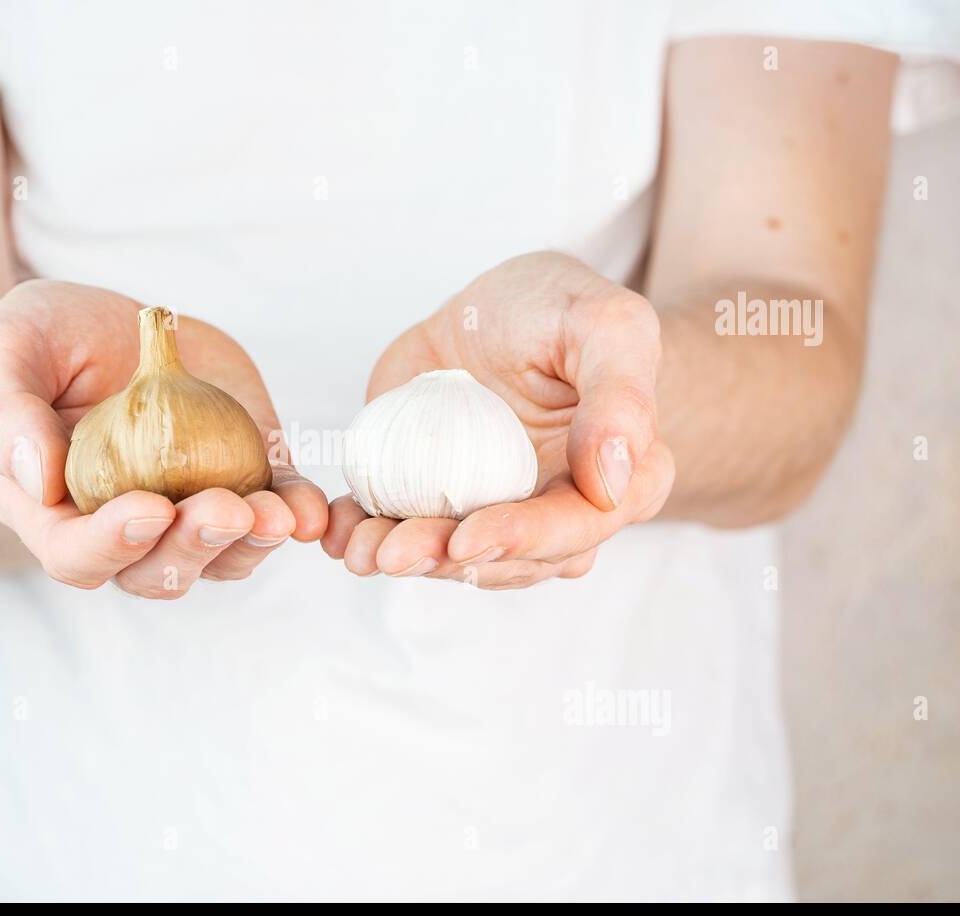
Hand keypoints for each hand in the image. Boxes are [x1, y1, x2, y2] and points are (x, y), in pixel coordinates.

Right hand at [0, 280, 327, 596]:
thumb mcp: (4, 351)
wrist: (118, 322)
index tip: (149, 508)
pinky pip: (272, 516)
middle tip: (226, 509)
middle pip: (155, 570)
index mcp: (52, 512)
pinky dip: (295, 517)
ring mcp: (187, 511)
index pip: (75, 554)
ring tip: (276, 514)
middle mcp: (122, 529)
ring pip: (220, 557)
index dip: (111, 544)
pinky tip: (310, 512)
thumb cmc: (44, 341)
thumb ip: (2, 413)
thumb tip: (39, 479)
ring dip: (249, 544)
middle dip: (193, 548)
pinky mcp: (242, 482)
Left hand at [322, 252, 673, 589]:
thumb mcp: (606, 323)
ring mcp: (494, 515)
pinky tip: (337, 532)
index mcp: (620, 483)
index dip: (523, 539)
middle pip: (507, 560)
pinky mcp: (435, 504)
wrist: (494, 312)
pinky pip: (404, 531)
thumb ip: (622, 393)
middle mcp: (559, 514)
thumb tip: (613, 481)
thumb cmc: (562, 310)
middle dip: (446, 561)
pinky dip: (367, 535)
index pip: (575, 528)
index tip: (468, 539)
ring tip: (358, 548)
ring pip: (452, 559)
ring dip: (404, 558)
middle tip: (393, 553)